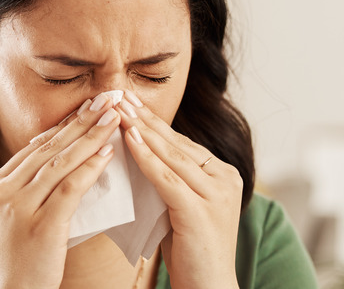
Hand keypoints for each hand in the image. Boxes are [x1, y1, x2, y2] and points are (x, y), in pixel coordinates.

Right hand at [0, 93, 118, 288]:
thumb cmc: (23, 259)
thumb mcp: (18, 215)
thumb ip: (35, 187)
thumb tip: (69, 159)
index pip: (37, 145)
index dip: (66, 123)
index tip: (90, 105)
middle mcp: (4, 190)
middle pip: (50, 147)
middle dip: (81, 120)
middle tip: (107, 98)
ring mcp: (20, 207)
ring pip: (60, 162)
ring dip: (90, 137)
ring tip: (113, 117)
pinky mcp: (40, 225)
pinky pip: (68, 188)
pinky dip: (89, 168)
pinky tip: (107, 153)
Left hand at [116, 91, 242, 288]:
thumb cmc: (191, 251)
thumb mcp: (183, 205)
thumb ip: (171, 178)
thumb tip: (139, 149)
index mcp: (223, 174)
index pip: (181, 142)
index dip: (153, 121)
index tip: (128, 101)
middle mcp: (225, 179)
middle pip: (176, 143)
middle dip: (144, 117)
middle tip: (119, 93)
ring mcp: (216, 194)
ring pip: (171, 156)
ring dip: (141, 130)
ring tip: (118, 109)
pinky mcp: (201, 211)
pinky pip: (167, 178)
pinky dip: (146, 158)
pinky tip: (129, 140)